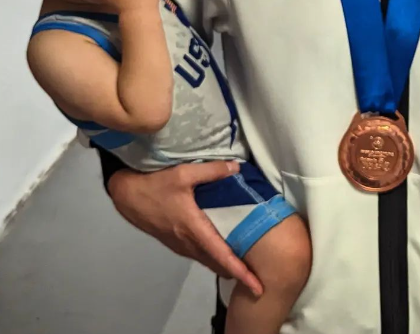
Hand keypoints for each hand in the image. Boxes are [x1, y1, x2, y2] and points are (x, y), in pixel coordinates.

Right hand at [108, 161, 262, 296]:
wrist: (128, 195)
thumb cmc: (156, 185)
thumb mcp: (184, 173)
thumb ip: (212, 170)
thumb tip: (237, 168)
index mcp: (193, 228)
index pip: (221, 254)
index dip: (240, 270)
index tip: (255, 285)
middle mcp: (187, 242)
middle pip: (217, 262)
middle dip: (237, 272)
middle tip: (258, 278)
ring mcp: (180, 244)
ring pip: (207, 260)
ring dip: (225, 265)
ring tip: (246, 267)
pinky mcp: (175, 242)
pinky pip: (199, 254)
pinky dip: (214, 257)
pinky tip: (223, 252)